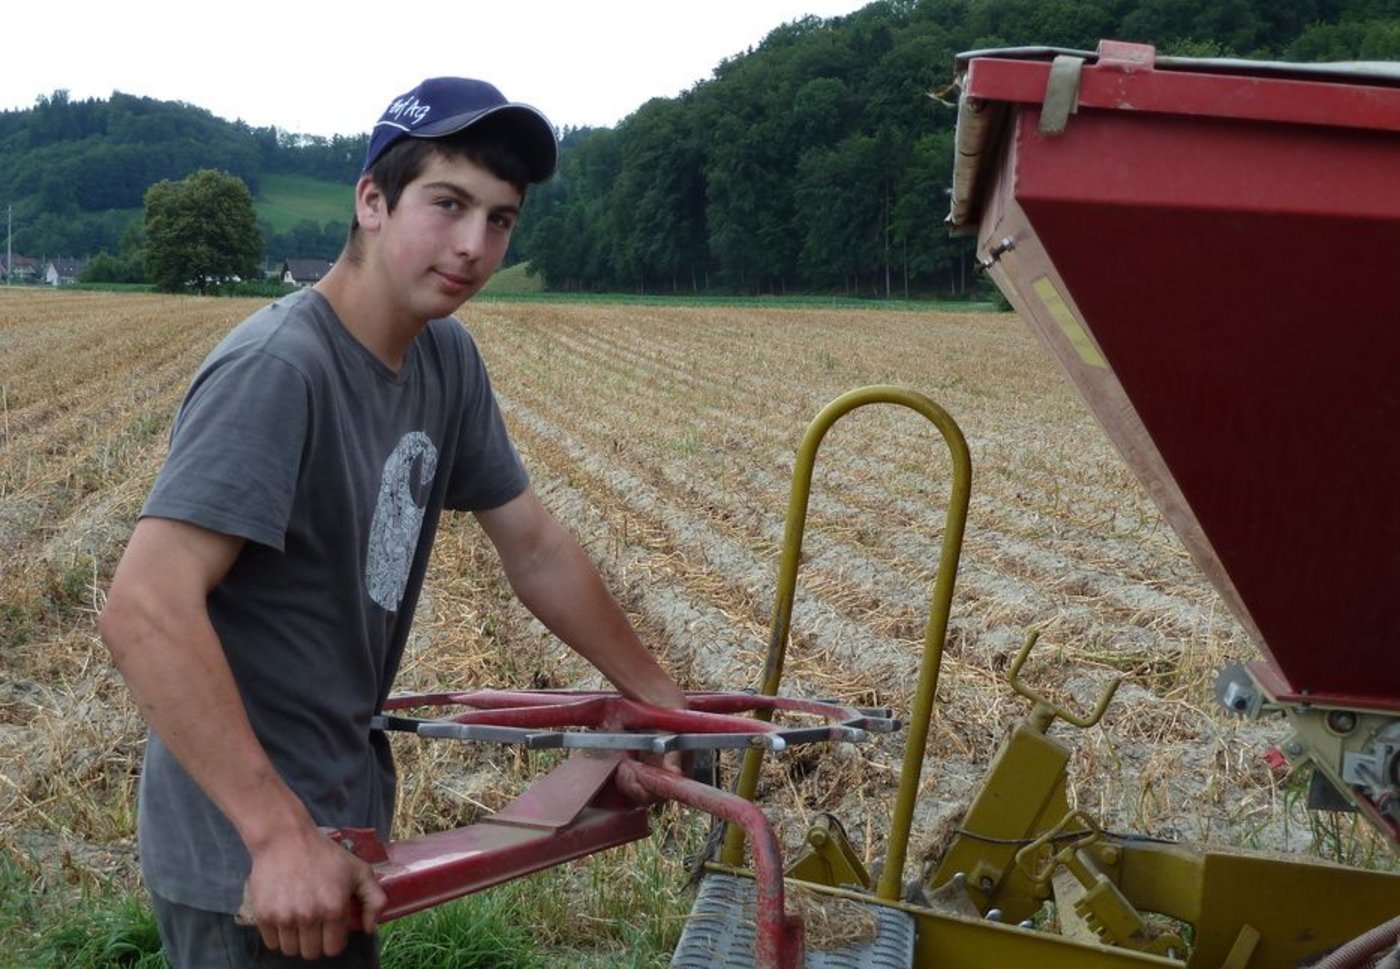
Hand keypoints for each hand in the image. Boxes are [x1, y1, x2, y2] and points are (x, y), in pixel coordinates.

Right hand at [239, 825, 386, 958]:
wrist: (286, 839)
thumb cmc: (325, 855)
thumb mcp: (360, 870)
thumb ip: (374, 900)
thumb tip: (370, 929)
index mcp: (334, 908)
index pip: (334, 948)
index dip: (334, 940)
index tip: (331, 927)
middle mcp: (309, 916)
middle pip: (311, 953)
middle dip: (315, 941)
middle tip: (315, 923)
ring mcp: (284, 917)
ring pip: (291, 950)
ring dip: (296, 939)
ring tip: (299, 919)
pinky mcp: (264, 915)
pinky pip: (272, 943)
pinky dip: (278, 935)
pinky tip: (285, 916)